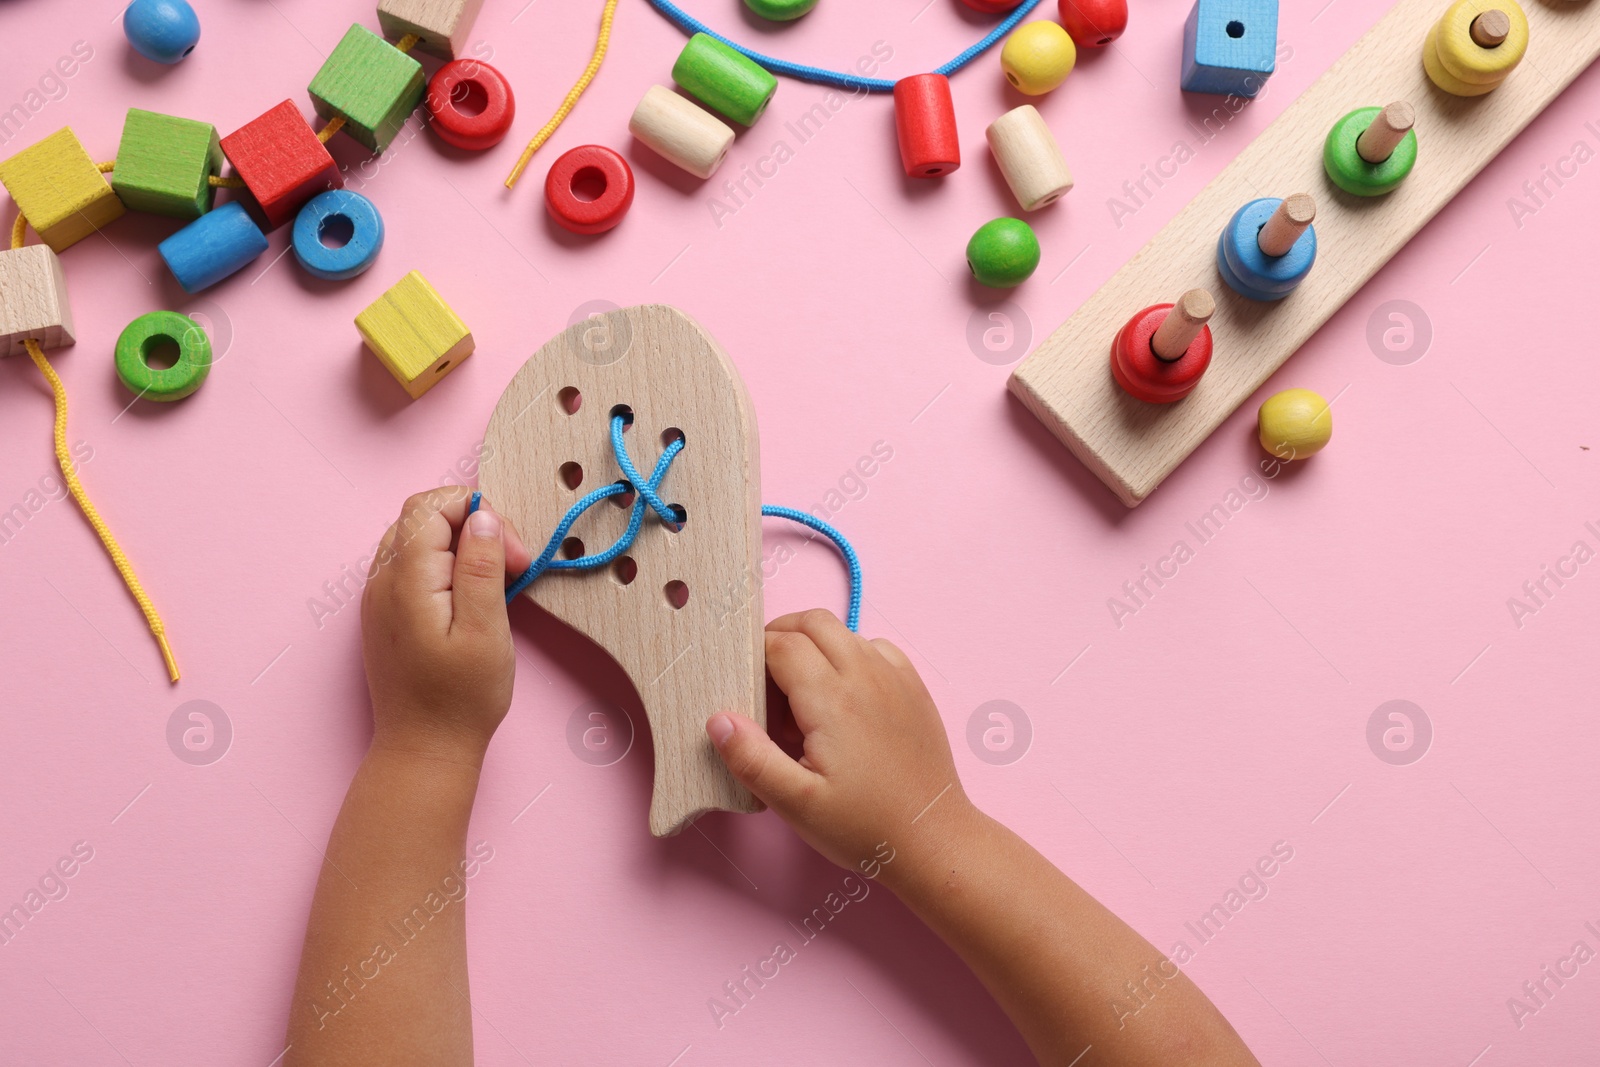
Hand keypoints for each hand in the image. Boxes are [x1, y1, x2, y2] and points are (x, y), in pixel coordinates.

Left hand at [361, 488, 533, 765]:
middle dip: (473, 526)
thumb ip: (482, 567)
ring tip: (495, 581)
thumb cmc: (461, 699)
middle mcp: (382, 581)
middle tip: (512, 567)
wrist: (423, 750)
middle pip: (423, 517)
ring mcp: (378, 597)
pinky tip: (471, 596)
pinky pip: (411, 565)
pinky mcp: (385, 613)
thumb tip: (482, 517)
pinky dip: (444, 565)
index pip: (431, 506)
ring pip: (416, 538)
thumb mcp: (486, 631)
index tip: (512, 554)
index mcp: (406, 581)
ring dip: (460, 545)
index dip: (478, 514)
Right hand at [705, 610, 971, 877]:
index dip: (753, 658)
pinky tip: (843, 695)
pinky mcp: (914, 687)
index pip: (780, 645)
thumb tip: (719, 720)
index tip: (745, 688)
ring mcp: (895, 676)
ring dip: (814, 644)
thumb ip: (752, 759)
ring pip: (844, 630)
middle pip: (812, 622)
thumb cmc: (864, 826)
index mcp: (832, 699)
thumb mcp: (795, 804)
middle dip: (780, 636)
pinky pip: (875, 647)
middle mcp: (866, 674)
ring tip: (802, 694)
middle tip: (764, 678)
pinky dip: (850, 654)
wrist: (933, 839)